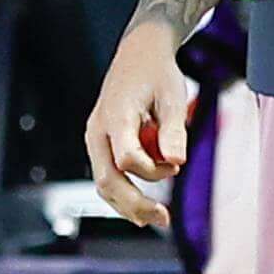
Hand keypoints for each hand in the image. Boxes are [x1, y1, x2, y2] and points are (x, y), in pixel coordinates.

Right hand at [86, 27, 198, 226]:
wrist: (138, 54)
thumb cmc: (157, 74)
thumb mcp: (173, 97)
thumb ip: (174, 130)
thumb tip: (178, 163)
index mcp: (116, 115)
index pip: (126, 157)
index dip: (152, 169)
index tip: (176, 165)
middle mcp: (98, 130)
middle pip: (108, 180)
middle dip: (135, 204)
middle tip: (164, 219)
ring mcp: (95, 139)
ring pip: (104, 184)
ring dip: (129, 205)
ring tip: (158, 218)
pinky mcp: (100, 145)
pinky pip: (107, 177)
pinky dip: (124, 195)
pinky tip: (144, 210)